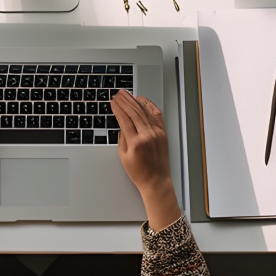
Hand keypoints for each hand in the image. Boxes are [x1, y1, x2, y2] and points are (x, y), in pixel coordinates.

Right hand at [112, 90, 179, 229]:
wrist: (156, 180)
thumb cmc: (139, 172)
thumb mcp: (123, 155)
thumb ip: (122, 137)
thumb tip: (122, 122)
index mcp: (135, 142)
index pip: (124, 118)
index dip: (117, 108)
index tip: (113, 101)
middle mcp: (147, 135)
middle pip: (134, 112)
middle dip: (125, 101)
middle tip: (118, 94)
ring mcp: (156, 133)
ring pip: (144, 111)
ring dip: (134, 101)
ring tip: (127, 94)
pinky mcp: (163, 133)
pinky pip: (156, 114)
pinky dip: (148, 105)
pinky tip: (142, 100)